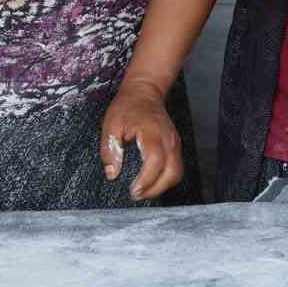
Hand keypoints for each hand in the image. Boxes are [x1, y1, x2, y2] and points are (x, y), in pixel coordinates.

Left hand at [100, 79, 182, 200]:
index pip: (155, 161)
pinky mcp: (175, 145)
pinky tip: (151, 181)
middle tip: (137, 195)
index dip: (146, 180)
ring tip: (143, 191)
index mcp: (152, 132)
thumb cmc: (127, 106)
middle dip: (155, 189)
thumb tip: (112, 173)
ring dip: (162, 186)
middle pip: (172, 172)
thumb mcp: (110, 125)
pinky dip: (166, 179)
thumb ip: (110, 150)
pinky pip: (176, 167)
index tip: (133, 190)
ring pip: (177, 173)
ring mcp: (175, 142)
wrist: (144, 91)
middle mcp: (168, 139)